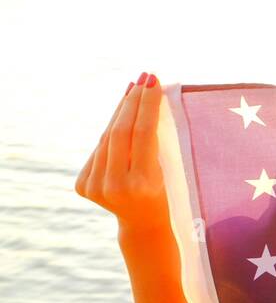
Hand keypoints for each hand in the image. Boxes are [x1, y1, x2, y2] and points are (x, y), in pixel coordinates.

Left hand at [75, 73, 169, 232]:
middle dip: (133, 101)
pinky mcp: (83, 186)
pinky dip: (111, 132)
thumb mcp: (166, 169)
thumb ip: (151, 140)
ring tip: (135, 91)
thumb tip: (142, 96)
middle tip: (144, 78)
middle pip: (121, 132)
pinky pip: (100, 149)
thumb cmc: (165, 190)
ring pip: (107, 138)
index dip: (147, 104)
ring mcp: (95, 188)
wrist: (144, 223)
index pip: (143, 134)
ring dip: (121, 112)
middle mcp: (115, 186)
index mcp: (142, 183)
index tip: (153, 81)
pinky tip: (122, 116)